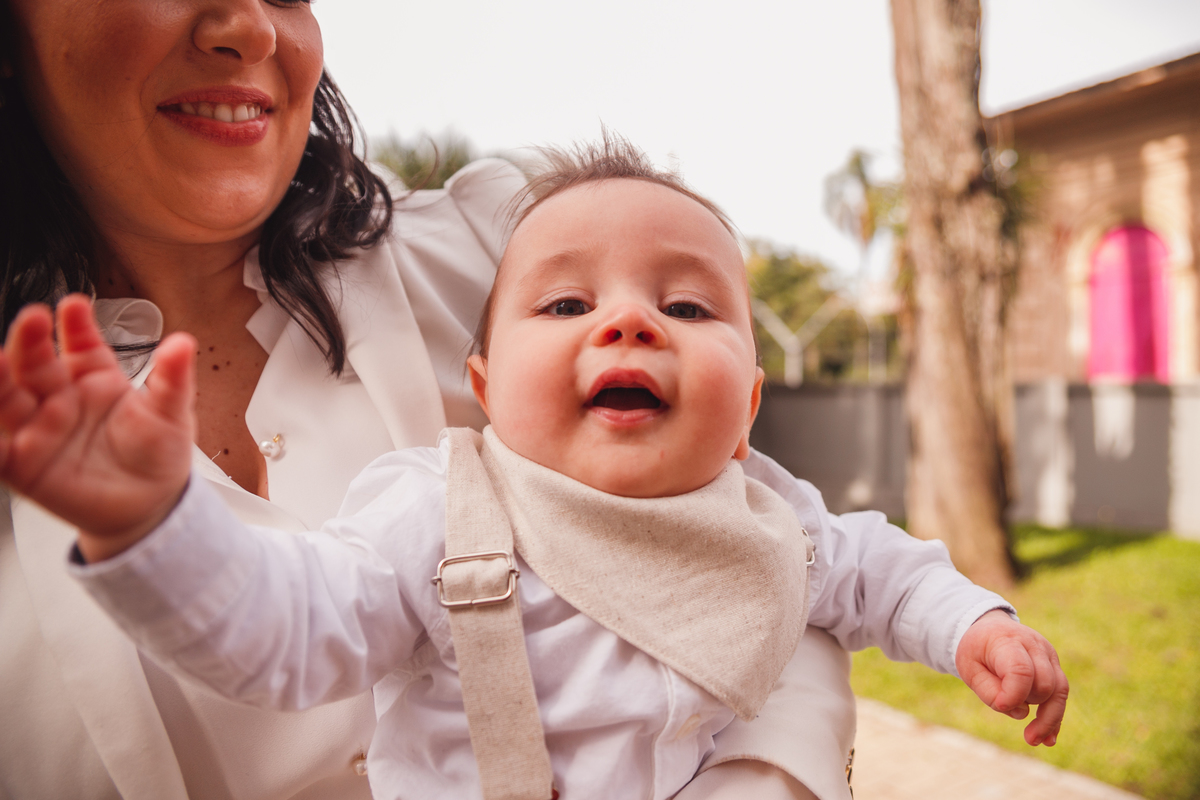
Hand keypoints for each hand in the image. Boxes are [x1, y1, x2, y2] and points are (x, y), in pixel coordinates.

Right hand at [0, 295, 195, 560]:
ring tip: (0, 361)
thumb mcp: (171, 414)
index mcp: (95, 378)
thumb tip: (183, 344)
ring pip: (9, 399)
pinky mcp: (23, 464)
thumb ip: (172, 379)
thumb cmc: (158, 453)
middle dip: (32, 341)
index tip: (75, 305)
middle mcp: (61, 398)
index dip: (76, 324)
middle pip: (37, 364)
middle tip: (34, 319)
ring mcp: (39, 428)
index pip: (81, 344)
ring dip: (0, 379)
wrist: (150, 504)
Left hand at [955, 609, 1068, 745]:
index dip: (1013, 695)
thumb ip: (989, 691)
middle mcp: (1034, 646)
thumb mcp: (968, 669)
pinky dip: (1055, 717)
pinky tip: (1048, 739)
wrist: (988, 629)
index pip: (1021, 670)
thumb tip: (1021, 712)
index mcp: (1007, 641)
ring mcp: (1048, 655)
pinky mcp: (1055, 667)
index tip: (1001, 707)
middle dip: (1029, 704)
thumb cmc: (976, 651)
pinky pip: (1061, 695)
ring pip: (1059, 691)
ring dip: (1049, 719)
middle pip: (1044, 683)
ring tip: (1032, 740)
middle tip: (1006, 710)